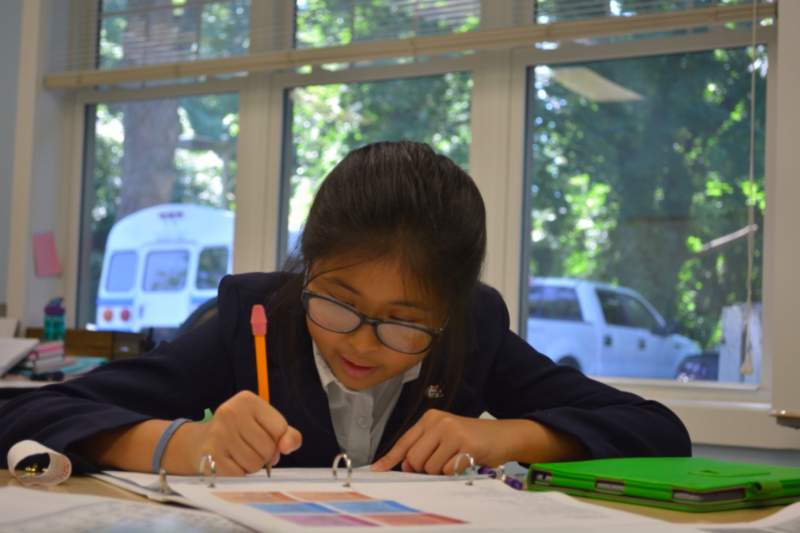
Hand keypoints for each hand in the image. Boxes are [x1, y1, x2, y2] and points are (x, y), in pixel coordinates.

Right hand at [166, 391, 301, 475]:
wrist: (199, 443)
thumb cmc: (240, 433)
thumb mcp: (265, 425)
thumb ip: (287, 435)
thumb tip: (286, 447)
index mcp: (247, 400)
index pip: (280, 428)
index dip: (276, 440)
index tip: (262, 437)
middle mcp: (230, 412)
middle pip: (268, 448)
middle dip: (263, 455)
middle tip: (247, 448)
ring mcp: (218, 433)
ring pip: (255, 464)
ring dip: (251, 466)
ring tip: (237, 455)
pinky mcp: (209, 455)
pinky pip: (240, 475)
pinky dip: (238, 475)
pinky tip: (227, 463)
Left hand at [370, 410, 588, 475]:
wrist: (503, 436)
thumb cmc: (472, 439)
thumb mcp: (445, 437)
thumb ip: (424, 448)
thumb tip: (404, 467)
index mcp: (430, 419)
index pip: (404, 442)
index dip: (389, 459)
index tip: (375, 470)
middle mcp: (439, 422)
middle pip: (414, 459)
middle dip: (423, 470)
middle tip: (440, 465)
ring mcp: (452, 432)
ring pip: (429, 467)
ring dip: (440, 473)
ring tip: (454, 462)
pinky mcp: (466, 445)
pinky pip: (447, 471)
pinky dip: (454, 474)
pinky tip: (465, 464)